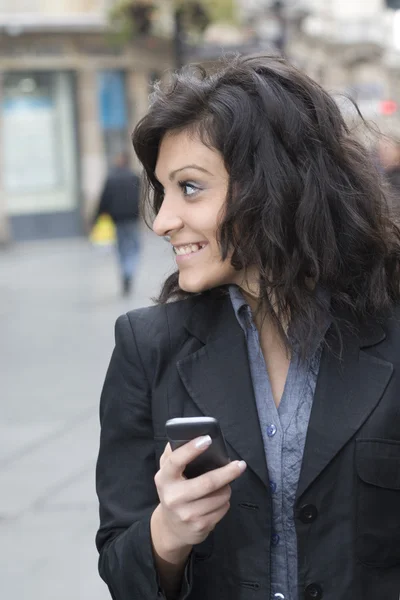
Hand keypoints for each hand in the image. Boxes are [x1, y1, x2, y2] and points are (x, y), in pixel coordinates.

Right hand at [151, 436, 246, 554]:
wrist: (171, 528)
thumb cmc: (173, 491)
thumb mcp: (167, 473)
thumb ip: (172, 454)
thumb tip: (186, 434)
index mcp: (164, 478)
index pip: (176, 461)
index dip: (191, 449)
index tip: (207, 439)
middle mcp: (173, 497)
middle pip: (208, 482)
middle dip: (228, 472)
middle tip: (240, 464)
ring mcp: (187, 514)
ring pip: (220, 496)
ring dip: (227, 488)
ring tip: (224, 484)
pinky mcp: (200, 526)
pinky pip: (222, 509)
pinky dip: (225, 501)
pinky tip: (218, 500)